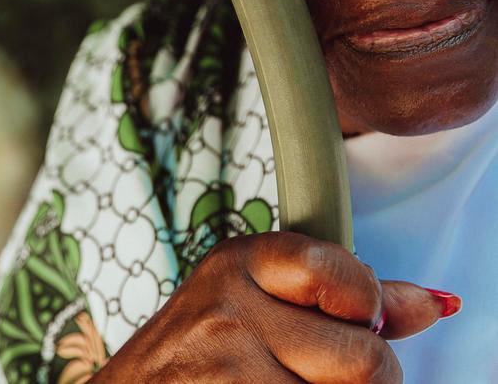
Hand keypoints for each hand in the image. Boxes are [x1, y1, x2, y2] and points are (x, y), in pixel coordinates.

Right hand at [91, 231, 457, 381]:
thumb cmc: (198, 355)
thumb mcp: (257, 303)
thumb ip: (344, 299)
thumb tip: (433, 303)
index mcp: (242, 260)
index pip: (346, 274)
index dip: (367, 310)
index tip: (353, 322)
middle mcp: (231, 306)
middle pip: (364, 359)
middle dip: (365, 380)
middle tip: (320, 376)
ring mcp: (229, 368)